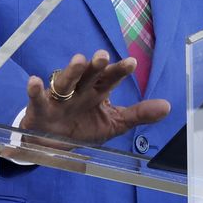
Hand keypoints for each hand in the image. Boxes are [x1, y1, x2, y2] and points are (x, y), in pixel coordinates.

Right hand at [23, 51, 169, 145]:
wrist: (52, 146)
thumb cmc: (83, 128)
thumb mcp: (114, 124)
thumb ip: (138, 114)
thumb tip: (168, 106)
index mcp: (97, 91)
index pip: (111, 78)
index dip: (120, 71)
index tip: (132, 63)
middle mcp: (79, 90)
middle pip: (89, 75)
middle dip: (96, 66)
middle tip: (103, 56)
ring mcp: (59, 98)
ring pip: (66, 82)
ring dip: (72, 71)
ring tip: (79, 61)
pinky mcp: (39, 108)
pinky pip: (36, 98)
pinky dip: (34, 90)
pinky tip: (34, 81)